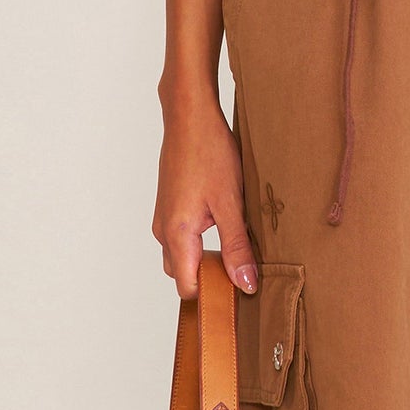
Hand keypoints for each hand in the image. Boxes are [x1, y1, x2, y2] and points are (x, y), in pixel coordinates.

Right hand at [151, 83, 258, 298]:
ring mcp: (164, 216)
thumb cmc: (209, 152)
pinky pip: (182, 236)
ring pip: (183, 254)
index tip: (239, 291)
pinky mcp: (169, 205)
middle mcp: (163, 230)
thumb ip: (237, 246)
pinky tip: (225, 222)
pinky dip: (201, 240)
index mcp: (177, 234)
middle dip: (211, 277)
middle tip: (243, 267)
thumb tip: (245, 283)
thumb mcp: (231, 202)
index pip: (188, 288)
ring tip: (237, 243)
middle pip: (184, 273)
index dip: (213, 294)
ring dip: (207, 256)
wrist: (190, 115)